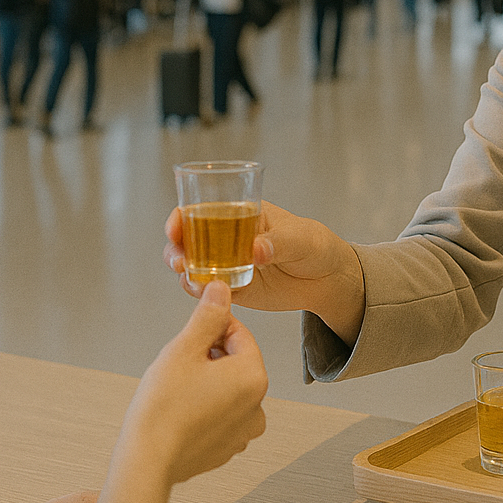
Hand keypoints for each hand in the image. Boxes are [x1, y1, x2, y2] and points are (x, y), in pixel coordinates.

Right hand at [123, 280, 268, 485]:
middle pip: (236, 361)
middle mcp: (258, 405)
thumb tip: (222, 289)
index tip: (191, 334)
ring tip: (179, 389)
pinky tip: (182, 411)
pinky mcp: (229, 447)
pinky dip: (206, 407)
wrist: (146, 461)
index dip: (212, 328)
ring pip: (229, 388)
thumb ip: (208, 316)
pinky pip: (222, 415)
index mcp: (253, 376)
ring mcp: (245, 430)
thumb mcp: (183, 349)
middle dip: (210, 356)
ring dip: (208, 381)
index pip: (239, 333)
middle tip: (180, 364)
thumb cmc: (162, 408)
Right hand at [164, 200, 365, 343]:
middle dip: (175, 248)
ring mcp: (229, 264)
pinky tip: (204, 293)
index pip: (203, 209)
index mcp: (242, 214)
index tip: (175, 228)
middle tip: (178, 260)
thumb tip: (255, 250)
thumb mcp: (301, 238)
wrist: (327, 279)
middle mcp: (228, 238)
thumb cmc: (316, 246)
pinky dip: (201, 292)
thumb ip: (278, 243)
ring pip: (194, 266)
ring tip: (189, 278)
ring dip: (184, 271)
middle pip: (189, 239)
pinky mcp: (234, 288)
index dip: (182, 217)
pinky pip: (210, 290)